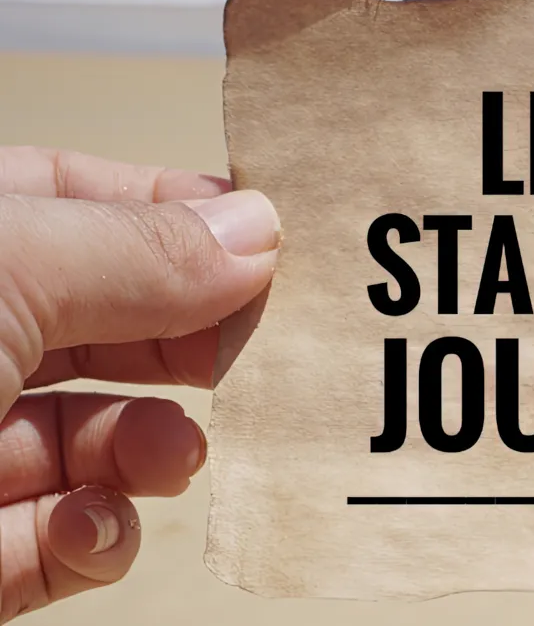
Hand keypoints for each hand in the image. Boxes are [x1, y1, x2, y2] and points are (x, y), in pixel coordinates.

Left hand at [0, 147, 278, 621]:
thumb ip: (135, 251)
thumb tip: (256, 233)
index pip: (80, 202)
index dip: (178, 217)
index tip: (267, 240)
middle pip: (105, 325)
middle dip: (184, 341)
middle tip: (254, 349)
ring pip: (94, 437)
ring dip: (149, 448)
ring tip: (170, 454)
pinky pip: (60, 537)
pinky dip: (94, 534)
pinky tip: (90, 522)